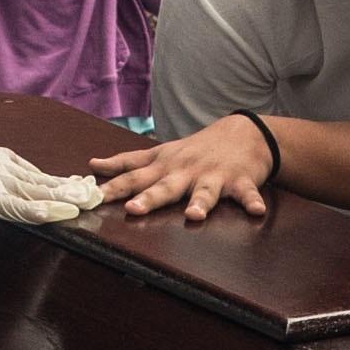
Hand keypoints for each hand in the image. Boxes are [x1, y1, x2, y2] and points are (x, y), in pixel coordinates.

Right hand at [0, 138, 100, 226]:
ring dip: (66, 199)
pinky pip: (19, 206)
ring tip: (90, 203)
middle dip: (68, 188)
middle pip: (40, 179)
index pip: (28, 171)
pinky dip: (43, 211)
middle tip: (94, 193)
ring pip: (38, 191)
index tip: (74, 185)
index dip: (53, 181)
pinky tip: (63, 215)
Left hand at [91, 116, 276, 224]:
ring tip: (194, 216)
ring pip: (205, 192)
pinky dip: (252, 201)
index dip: (112, 187)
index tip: (92, 197)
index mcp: (164, 167)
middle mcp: (185, 171)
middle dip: (149, 198)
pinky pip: (246, 194)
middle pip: (164, 187)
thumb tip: (93, 166)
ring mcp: (213, 176)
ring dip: (200, 203)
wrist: (243, 133)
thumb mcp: (159, 153)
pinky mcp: (240, 180)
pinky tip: (256, 211)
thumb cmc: (195, 149)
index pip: (133, 177)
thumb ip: (127, 163)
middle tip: (134, 209)